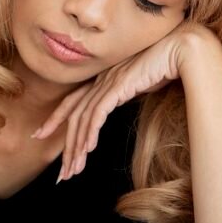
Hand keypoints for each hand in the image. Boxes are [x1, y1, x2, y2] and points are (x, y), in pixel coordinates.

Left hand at [34, 22, 213, 180]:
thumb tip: (120, 103)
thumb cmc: (165, 65)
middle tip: (61, 173)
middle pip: (74, 116)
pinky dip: (91, 132)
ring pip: (84, 118)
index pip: (73, 101)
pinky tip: (88, 149)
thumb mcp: (139, 84)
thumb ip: (125, 93)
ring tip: (74, 170)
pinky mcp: (119, 85)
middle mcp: (101, 80)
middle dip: (66, 146)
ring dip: (77, 147)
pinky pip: (98, 113)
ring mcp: (108, 82)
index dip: (56, 118)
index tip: (40, 134)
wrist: (181, 49)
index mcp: (103, 79)